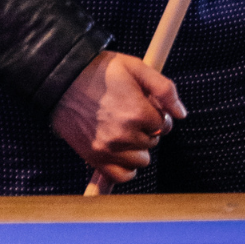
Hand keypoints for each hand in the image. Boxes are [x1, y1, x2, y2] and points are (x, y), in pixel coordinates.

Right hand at [49, 50, 186, 185]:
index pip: (164, 124)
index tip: (144, 105)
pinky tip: (122, 152)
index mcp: (138, 112)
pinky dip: (126, 168)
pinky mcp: (93, 157)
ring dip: (137, 148)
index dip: (157, 114)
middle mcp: (124, 135)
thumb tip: (181, 114)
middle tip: (131, 114)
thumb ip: (165, 90)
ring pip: (141, 160)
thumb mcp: (138, 68)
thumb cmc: (101, 71)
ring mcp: (108, 149)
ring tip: (124, 130)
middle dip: (147, 129)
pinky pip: (121, 176)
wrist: (63, 79)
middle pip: (153, 142)